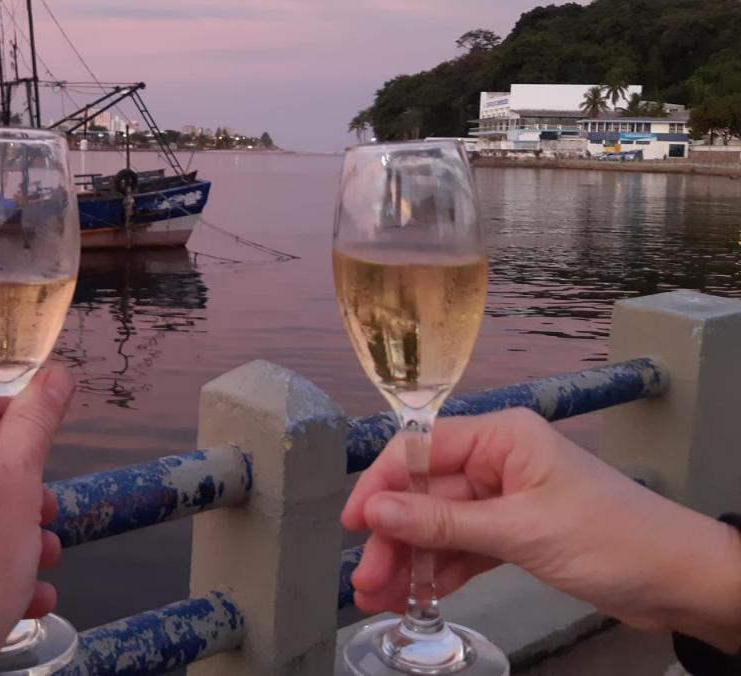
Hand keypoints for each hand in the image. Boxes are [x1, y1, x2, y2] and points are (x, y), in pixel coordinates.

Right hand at [341, 408, 740, 652]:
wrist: (682, 582)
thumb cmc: (611, 539)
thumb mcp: (521, 531)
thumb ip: (444, 524)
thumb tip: (375, 512)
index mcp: (501, 437)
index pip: (421, 449)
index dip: (382, 484)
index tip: (353, 522)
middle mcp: (498, 461)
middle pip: (425, 495)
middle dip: (393, 537)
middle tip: (364, 579)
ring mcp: (505, 499)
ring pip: (440, 527)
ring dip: (410, 561)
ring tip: (377, 598)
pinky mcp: (516, 535)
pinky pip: (463, 548)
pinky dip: (440, 572)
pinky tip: (413, 595)